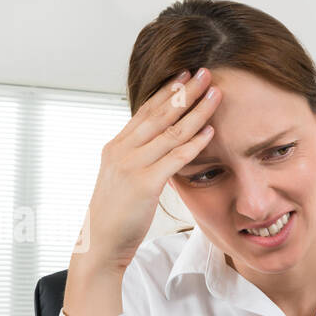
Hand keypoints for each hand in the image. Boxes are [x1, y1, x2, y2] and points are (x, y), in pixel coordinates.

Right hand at [73, 67, 219, 273]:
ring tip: (215, 94)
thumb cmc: (116, 216)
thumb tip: (160, 149)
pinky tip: (210, 131)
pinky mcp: (144, 184)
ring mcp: (131, 165)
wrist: (100, 244)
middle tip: (205, 72)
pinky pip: (174, 158)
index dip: (166, 91)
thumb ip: (139, 161)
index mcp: (116, 146)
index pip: (145, 111)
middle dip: (184, 91)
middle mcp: (121, 150)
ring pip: (170, 131)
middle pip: (159, 113)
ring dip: (196, 110)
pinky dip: (193, 143)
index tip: (185, 75)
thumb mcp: (124, 180)